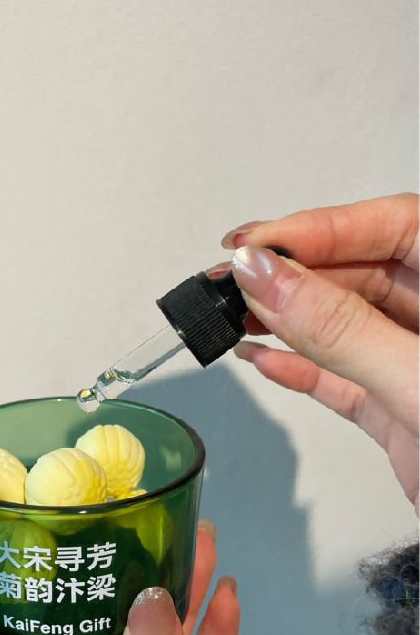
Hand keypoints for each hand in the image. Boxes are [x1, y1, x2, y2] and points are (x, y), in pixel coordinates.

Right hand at [214, 192, 419, 517]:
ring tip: (234, 314)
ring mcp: (418, 364)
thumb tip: (267, 277)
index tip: (258, 244)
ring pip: (344, 325)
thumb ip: (340, 329)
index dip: (320, 228)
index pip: (395, 226)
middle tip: (235, 279)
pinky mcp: (400, 408)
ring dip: (285, 321)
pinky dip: (300, 369)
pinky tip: (262, 358)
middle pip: (360, 272)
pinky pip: (342, 377)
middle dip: (292, 275)